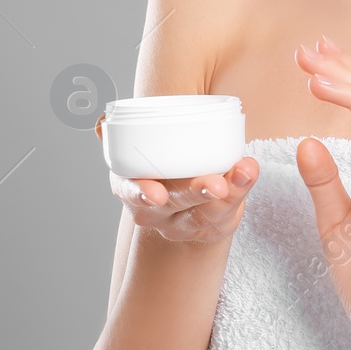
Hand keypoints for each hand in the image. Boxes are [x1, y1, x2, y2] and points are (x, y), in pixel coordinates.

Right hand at [99, 119, 258, 243]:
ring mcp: (184, 223)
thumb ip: (123, 132)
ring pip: (206, 213)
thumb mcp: (137, 148)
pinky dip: (242, 190)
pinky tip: (249, 171)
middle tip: (216, 184)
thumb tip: (100, 122)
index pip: (130, 193)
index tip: (156, 194)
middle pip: (175, 204)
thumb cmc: (158, 160)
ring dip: (229, 192)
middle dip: (196, 193)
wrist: (180, 194)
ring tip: (245, 170)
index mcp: (130, 187)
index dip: (140, 194)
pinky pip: (228, 213)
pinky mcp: (212, 227)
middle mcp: (155, 212)